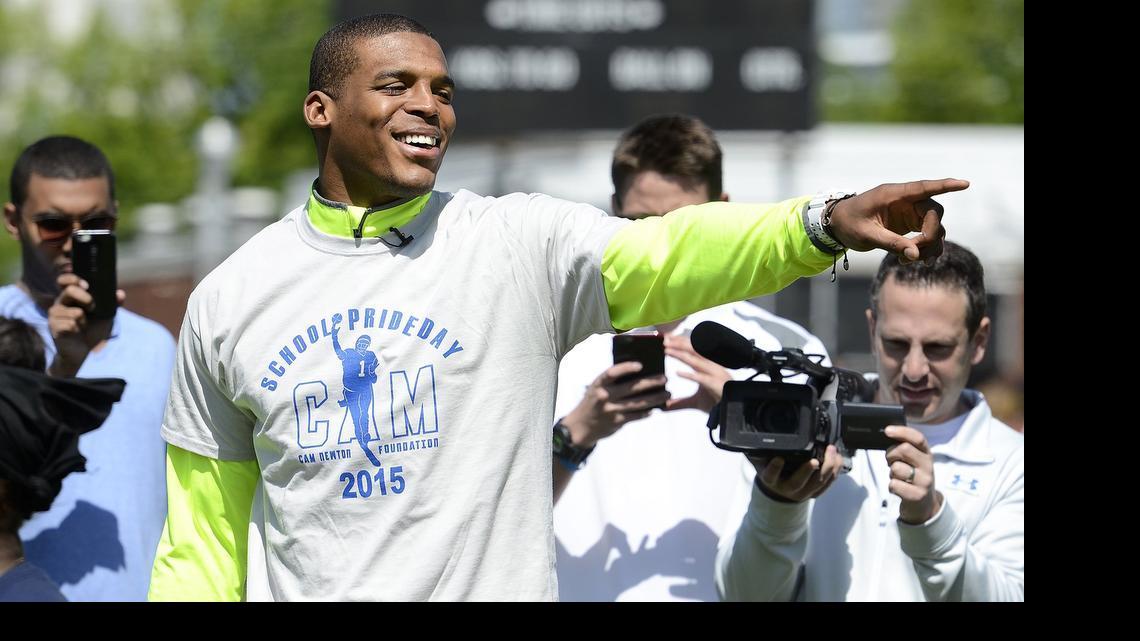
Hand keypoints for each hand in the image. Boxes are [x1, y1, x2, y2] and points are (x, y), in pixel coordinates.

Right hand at [48, 273, 123, 376]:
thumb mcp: (105, 316)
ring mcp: (54, 315)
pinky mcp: (53, 327)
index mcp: (70, 297)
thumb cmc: (92, 331)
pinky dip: (78, 330)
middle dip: (86, 298)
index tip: (86, 285)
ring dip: (84, 322)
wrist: (84, 352)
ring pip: (75, 312)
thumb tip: (120, 294)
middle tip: (92, 308)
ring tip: (81, 327)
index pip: (64, 280)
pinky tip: (75, 334)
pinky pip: (70, 325)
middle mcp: (59, 304)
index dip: (72, 278)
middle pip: (69, 290)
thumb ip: (112, 304)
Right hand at [561, 361, 669, 448]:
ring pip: (638, 403)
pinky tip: (656, 408)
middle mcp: (604, 396)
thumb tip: (640, 372)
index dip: (627, 368)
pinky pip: (636, 416)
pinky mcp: (617, 422)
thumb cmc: (593, 401)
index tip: (641, 365)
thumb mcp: (597, 387)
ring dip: (655, 398)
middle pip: (632, 387)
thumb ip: (613, 381)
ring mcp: (611, 410)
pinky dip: (647, 412)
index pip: (613, 372)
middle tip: (665, 378)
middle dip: (651, 382)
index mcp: (599, 383)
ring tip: (667, 393)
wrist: (581, 425)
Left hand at [662, 334, 729, 412]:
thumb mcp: (695, 402)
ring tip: (667, 350)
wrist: (733, 411)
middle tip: (664, 340)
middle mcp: (710, 368)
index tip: (666, 338)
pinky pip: (701, 378)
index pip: (693, 351)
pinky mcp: (715, 385)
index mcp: (707, 368)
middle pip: (694, 351)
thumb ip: (680, 402)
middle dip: (679, 344)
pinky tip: (678, 373)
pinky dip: (689, 375)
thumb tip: (666, 406)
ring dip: (681, 355)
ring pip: (696, 361)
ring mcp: (714, 375)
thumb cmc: (718, 402)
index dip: (680, 342)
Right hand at [748, 445, 843, 502]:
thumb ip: (758, 451)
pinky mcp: (815, 493)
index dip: (774, 468)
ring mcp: (803, 492)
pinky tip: (837, 459)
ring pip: (816, 484)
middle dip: (807, 471)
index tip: (778, 459)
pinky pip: (827, 484)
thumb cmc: (771, 473)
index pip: (770, 476)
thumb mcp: (760, 463)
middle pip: (798, 483)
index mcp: (771, 480)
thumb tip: (752, 438)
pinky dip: (834, 472)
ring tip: (831, 452)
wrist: (778, 492)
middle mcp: (787, 489)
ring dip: (826, 468)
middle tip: (815, 459)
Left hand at [827, 179, 968, 262]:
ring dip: (928, 245)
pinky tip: (912, 260)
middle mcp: (904, 201)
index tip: (965, 184)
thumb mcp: (866, 235)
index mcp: (892, 195)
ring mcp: (908, 212)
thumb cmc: (848, 224)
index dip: (945, 186)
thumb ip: (890, 243)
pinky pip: (926, 234)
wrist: (837, 226)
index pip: (923, 188)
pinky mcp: (909, 223)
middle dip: (929, 235)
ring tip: (909, 262)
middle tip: (914, 255)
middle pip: (933, 212)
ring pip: (933, 226)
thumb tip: (915, 255)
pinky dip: (924, 248)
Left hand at [884, 425, 941, 523]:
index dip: (902, 431)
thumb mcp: (915, 461)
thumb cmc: (913, 478)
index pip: (918, 438)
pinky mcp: (917, 496)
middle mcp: (928, 466)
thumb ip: (905, 449)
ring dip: (891, 473)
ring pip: (896, 468)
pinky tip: (899, 488)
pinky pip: (894, 485)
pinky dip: (892, 486)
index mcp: (927, 454)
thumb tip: (888, 434)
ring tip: (898, 477)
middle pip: (904, 449)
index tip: (887, 430)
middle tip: (891, 462)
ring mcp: (924, 482)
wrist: (924, 506)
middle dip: (890, 454)